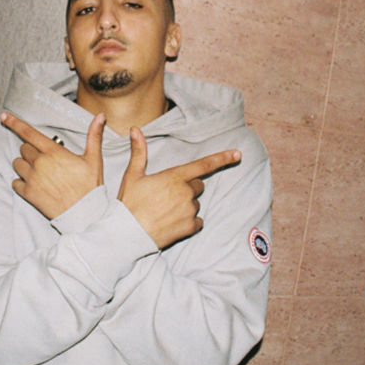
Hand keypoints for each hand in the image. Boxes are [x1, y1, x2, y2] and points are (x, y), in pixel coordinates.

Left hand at [1, 112, 105, 219]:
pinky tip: (35, 185)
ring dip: (25, 165)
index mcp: (53, 152)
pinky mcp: (28, 194)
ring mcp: (32, 179)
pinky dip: (21, 182)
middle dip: (32, 151)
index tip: (3, 116)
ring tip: (40, 172)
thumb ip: (93, 135)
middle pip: (24, 148)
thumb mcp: (94, 159)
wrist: (85, 214)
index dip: (14, 122)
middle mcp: (39, 163)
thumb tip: (100, 115)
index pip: (29, 133)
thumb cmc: (90, 186)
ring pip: (17, 164)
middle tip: (46, 160)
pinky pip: (15, 182)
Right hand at [117, 127, 240, 249]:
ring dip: (186, 205)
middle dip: (187, 188)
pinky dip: (188, 222)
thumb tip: (135, 130)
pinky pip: (197, 221)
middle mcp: (186, 192)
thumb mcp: (132, 175)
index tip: (237, 154)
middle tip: (167, 196)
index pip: (204, 165)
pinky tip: (172, 222)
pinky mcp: (189, 227)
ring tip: (165, 211)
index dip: (222, 158)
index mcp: (174, 177)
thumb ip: (139, 152)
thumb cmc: (129, 203)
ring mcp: (189, 210)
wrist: (127, 233)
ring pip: (195, 203)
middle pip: (198, 186)